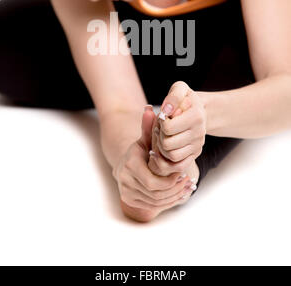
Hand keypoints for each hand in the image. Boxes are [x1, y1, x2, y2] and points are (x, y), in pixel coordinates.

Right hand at [114, 106, 194, 221]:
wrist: (125, 164)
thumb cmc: (141, 150)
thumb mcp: (145, 138)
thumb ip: (148, 126)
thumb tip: (149, 108)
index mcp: (130, 164)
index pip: (153, 182)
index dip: (170, 181)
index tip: (183, 173)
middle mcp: (125, 180)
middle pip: (155, 193)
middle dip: (174, 189)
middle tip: (189, 182)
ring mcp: (127, 192)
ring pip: (155, 201)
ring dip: (174, 196)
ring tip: (188, 187)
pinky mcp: (130, 201)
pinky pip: (152, 206)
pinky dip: (168, 202)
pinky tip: (180, 194)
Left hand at [150, 81, 205, 167]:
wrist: (199, 109)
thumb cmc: (185, 98)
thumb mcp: (180, 88)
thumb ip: (173, 96)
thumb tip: (166, 111)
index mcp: (196, 116)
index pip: (168, 128)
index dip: (160, 122)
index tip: (162, 116)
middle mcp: (200, 133)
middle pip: (168, 144)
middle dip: (159, 135)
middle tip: (160, 127)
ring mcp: (198, 145)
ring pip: (172, 156)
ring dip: (161, 147)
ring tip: (162, 136)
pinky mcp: (195, 154)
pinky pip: (178, 165)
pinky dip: (167, 159)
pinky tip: (163, 147)